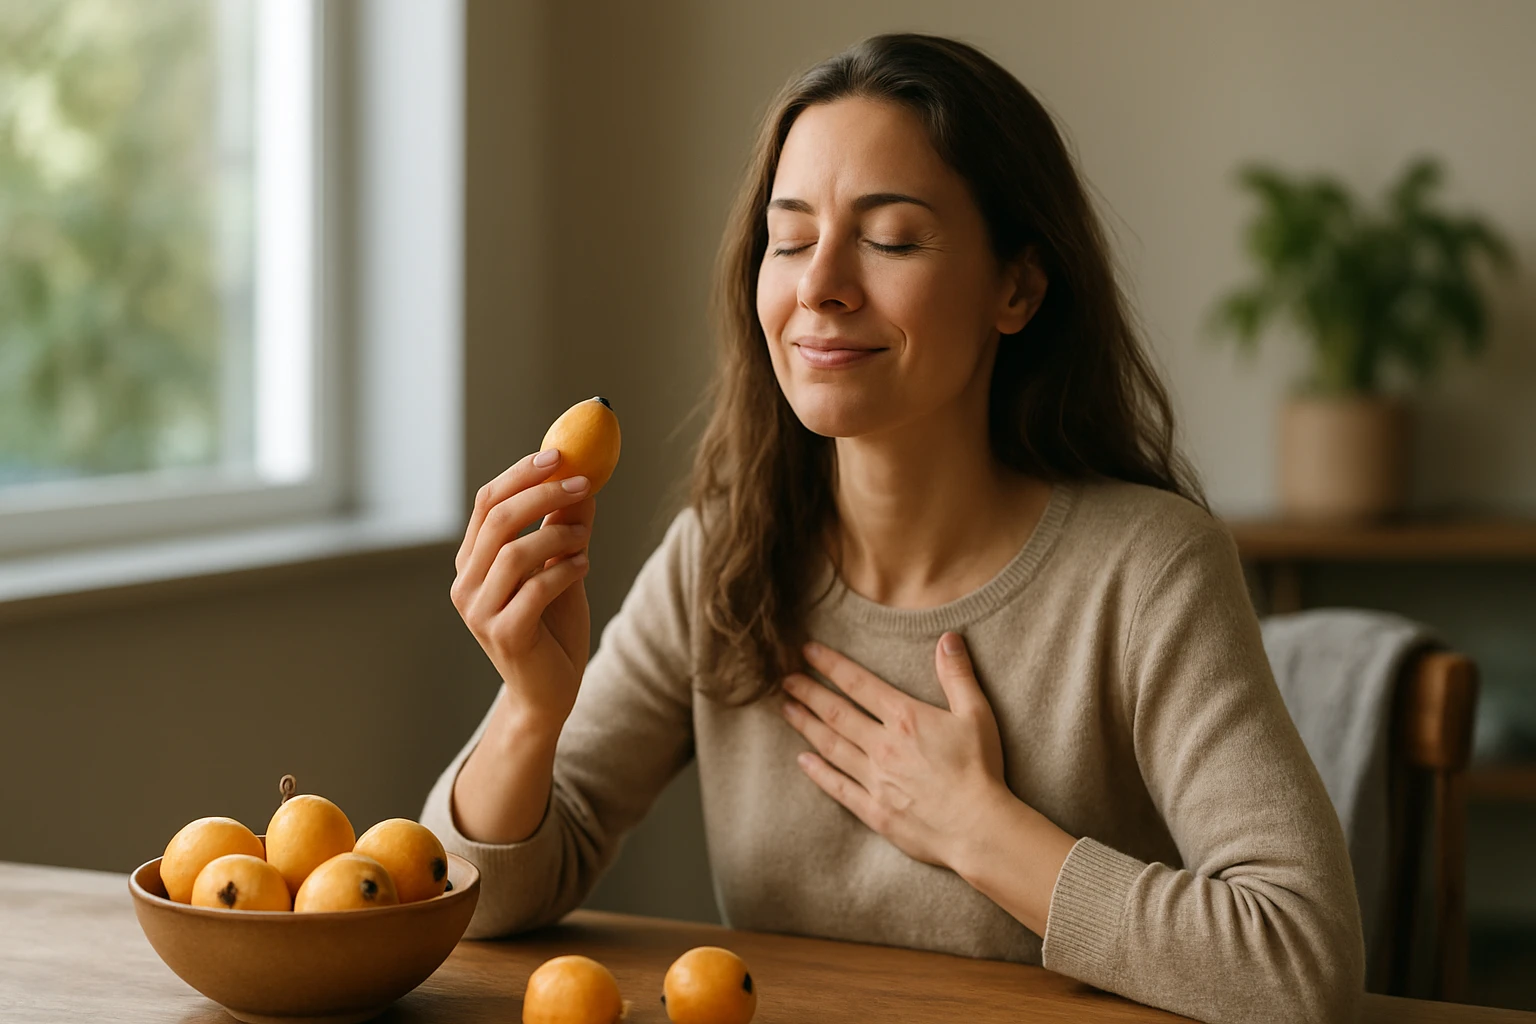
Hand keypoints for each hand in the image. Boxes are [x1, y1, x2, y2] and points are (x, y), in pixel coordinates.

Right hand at [450, 449, 595, 728]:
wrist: (550, 693)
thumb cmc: (552, 628)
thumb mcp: (560, 567)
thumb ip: (563, 527)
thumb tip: (582, 478)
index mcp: (472, 562)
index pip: (487, 502)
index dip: (521, 474)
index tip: (558, 454)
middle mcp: (466, 584)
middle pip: (497, 520)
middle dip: (543, 494)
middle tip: (583, 482)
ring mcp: (480, 612)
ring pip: (514, 552)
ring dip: (559, 535)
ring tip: (585, 538)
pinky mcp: (503, 635)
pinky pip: (534, 589)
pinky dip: (565, 570)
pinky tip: (584, 565)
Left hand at [779, 633, 1008, 870]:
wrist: (978, 828)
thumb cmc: (980, 770)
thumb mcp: (976, 714)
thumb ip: (957, 675)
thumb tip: (948, 638)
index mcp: (905, 718)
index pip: (858, 684)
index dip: (831, 665)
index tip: (807, 652)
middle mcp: (882, 746)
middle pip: (836, 713)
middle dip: (808, 692)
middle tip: (784, 679)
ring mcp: (875, 780)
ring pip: (831, 746)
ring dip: (806, 725)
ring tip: (786, 709)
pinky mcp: (874, 811)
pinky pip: (838, 787)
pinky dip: (818, 772)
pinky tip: (803, 760)